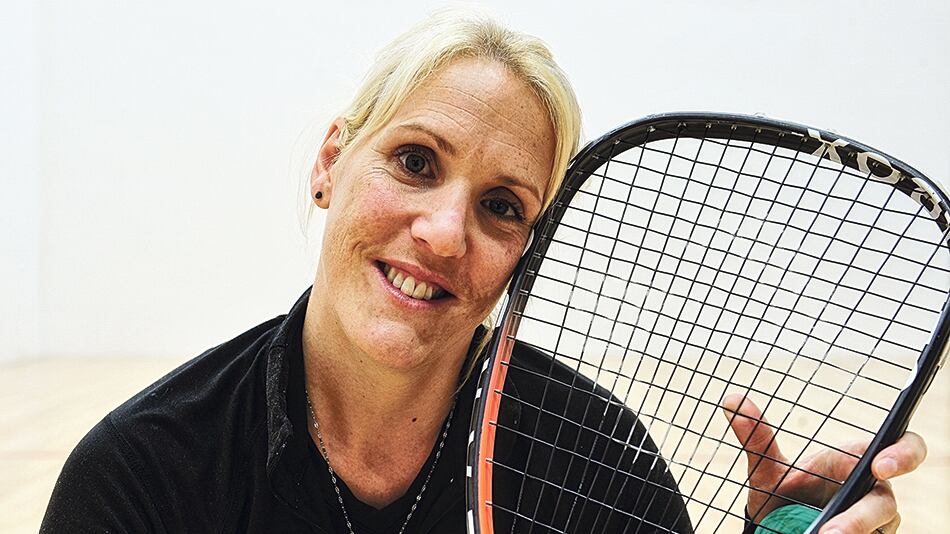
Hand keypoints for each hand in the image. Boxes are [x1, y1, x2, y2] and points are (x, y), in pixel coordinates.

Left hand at [722, 394, 926, 532]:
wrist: (780, 525)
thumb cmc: (784, 492)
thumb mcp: (768, 469)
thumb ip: (755, 439)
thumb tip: (731, 401)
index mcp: (854, 462)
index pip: (901, 448)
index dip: (902, 454)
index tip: (880, 467)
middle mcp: (873, 492)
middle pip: (885, 504)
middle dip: (862, 518)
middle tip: (833, 532)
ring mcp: (875, 523)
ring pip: (879, 530)